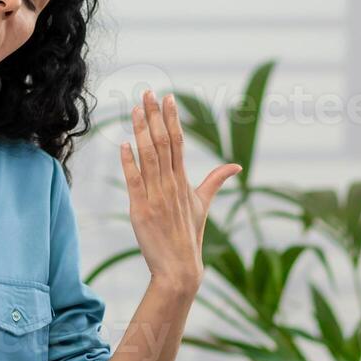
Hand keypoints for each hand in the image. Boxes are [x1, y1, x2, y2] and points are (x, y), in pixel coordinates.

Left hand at [119, 89, 240, 300]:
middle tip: (147, 92)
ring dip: (141, 131)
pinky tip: (124, 144)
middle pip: (163, 143)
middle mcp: (171, 184)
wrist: (180, 268)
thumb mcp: (203, 205)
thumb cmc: (190, 236)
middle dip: (155, 116)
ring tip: (136, 109)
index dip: (172, 119)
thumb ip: (216, 181)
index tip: (167, 98)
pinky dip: (129, 162)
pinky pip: (134, 181)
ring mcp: (156, 196)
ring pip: (149, 157)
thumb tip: (237, 167)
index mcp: (184, 181)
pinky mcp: (141, 209)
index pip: (178, 142)